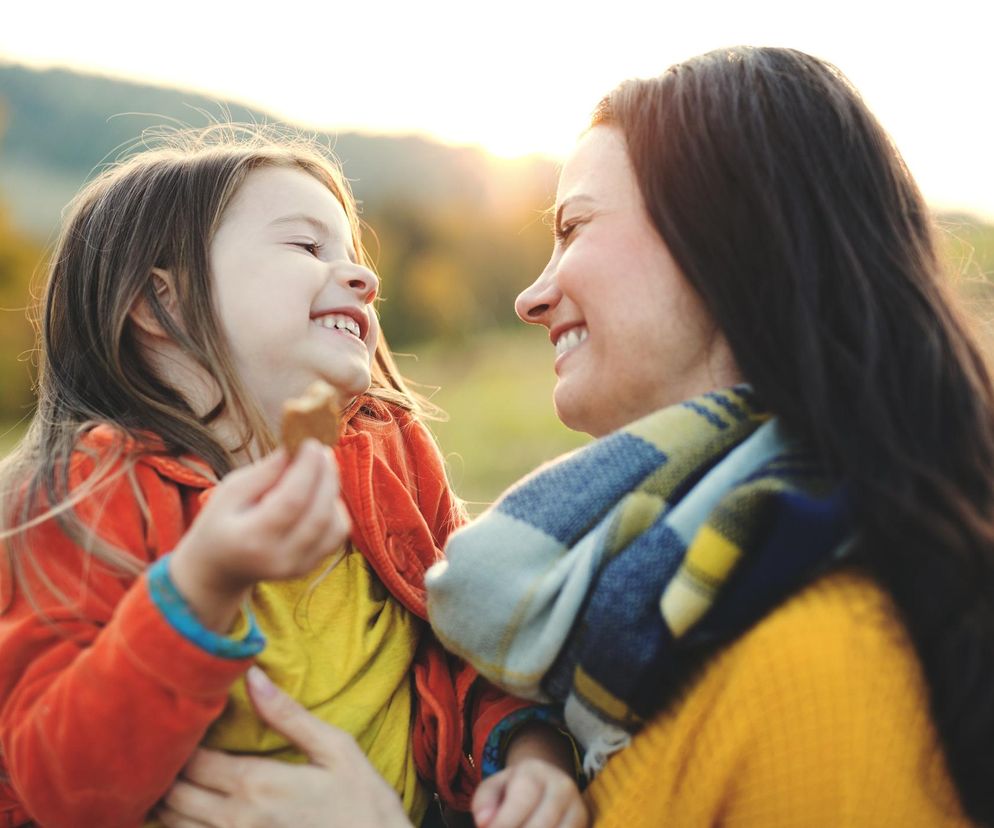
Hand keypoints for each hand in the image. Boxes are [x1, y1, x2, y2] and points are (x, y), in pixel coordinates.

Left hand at [157, 666, 411, 827]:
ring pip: (174, 825)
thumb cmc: (364, 804)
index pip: (193, 760)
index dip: (177, 740)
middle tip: (164, 747)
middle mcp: (236, 820)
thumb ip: (288, 715)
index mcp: (258, 784)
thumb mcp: (337, 750)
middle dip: (164, 770)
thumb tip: (252, 676)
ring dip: (164, 801)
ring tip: (165, 777)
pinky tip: (185, 812)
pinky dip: (179, 827)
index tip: (177, 721)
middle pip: (174, 794)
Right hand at [169, 440, 350, 629]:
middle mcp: (280, 558)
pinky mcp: (311, 566)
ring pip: (335, 524)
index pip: (291, 502)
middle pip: (319, 514)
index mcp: (251, 539)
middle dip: (326, 476)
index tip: (311, 442)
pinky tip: (318, 494)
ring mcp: (299, 567)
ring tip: (317, 470)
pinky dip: (334, 508)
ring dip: (331, 490)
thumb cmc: (221, 522)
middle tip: (321, 449)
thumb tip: (296, 448)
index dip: (307, 469)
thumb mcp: (230, 492)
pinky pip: (337, 533)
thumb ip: (264, 473)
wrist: (219, 568)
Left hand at [472, 759, 588, 827]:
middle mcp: (562, 787)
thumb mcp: (494, 787)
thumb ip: (484, 802)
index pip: (523, 799)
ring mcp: (577, 808)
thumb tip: (484, 822)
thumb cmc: (514, 789)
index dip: (505, 821)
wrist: (547, 782)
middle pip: (542, 824)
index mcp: (536, 772)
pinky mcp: (584, 824)